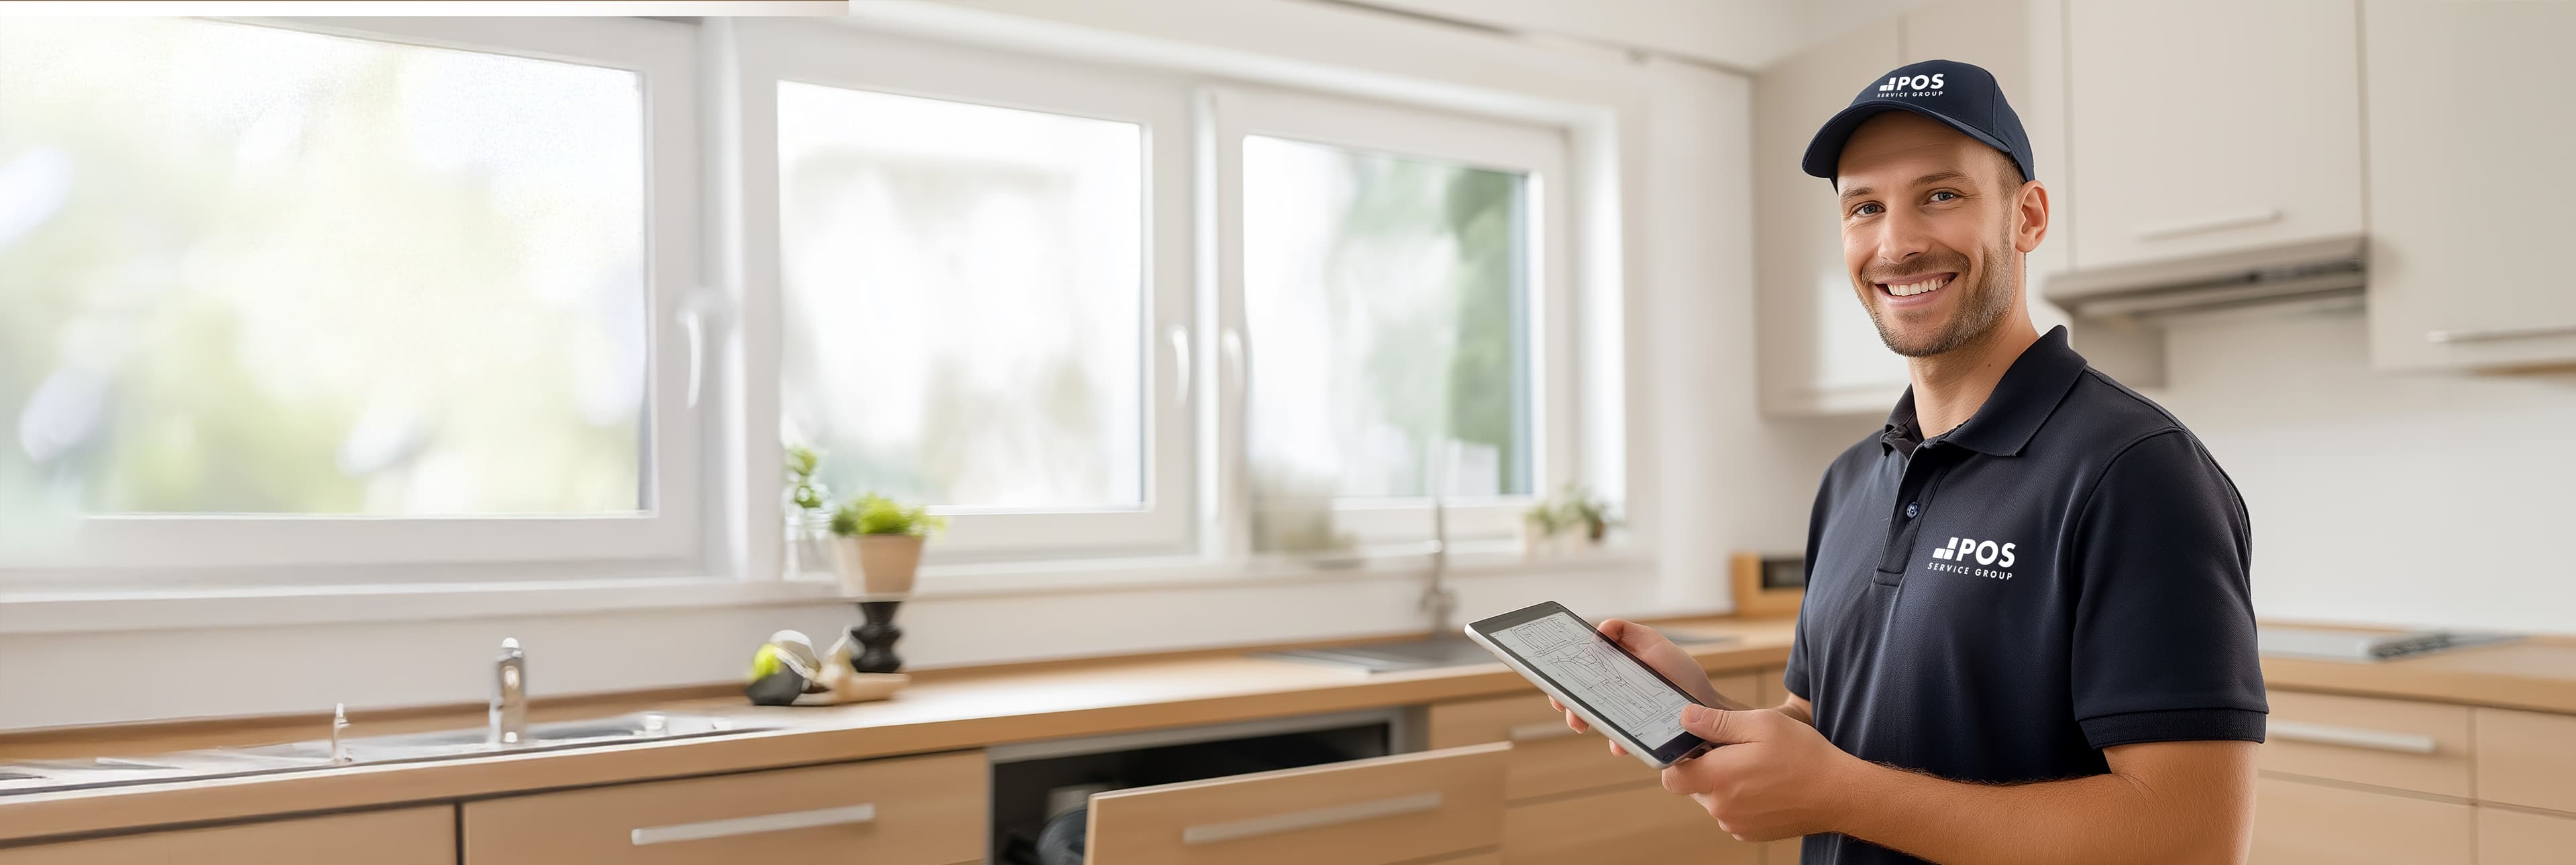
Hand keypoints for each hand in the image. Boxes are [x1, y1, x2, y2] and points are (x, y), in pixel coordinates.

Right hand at [1549, 619, 1721, 756]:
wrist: (1709, 711)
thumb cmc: (1683, 676)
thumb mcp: (1656, 645)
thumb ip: (1629, 632)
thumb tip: (1600, 628)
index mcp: (1615, 668)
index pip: (1581, 668)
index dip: (1562, 671)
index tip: (1552, 675)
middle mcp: (1614, 693)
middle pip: (1578, 695)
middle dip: (1565, 699)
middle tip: (1562, 703)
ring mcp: (1622, 717)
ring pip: (1592, 719)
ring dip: (1583, 720)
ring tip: (1582, 723)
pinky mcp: (1633, 737)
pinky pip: (1618, 741)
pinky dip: (1615, 741)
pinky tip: (1618, 743)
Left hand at [1659, 704, 1861, 841]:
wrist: (1839, 793)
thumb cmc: (1803, 755)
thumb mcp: (1761, 724)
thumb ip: (1717, 722)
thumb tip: (1685, 718)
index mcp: (1718, 778)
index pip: (1672, 776)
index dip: (1679, 759)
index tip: (1697, 746)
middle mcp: (1721, 807)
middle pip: (1693, 786)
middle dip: (1707, 768)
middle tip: (1737, 751)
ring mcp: (1735, 824)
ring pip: (1714, 799)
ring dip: (1725, 784)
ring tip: (1756, 767)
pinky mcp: (1750, 833)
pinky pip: (1732, 813)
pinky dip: (1741, 800)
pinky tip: (1765, 786)